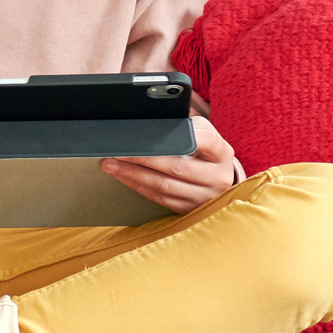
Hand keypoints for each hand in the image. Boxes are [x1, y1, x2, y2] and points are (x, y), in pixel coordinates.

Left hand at [101, 113, 237, 215]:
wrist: (219, 181)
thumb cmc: (205, 152)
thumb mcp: (203, 135)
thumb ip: (186, 127)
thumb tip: (152, 122)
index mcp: (221, 152)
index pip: (204, 139)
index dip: (179, 136)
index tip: (150, 135)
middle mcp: (218, 176)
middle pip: (176, 166)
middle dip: (142, 158)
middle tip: (117, 151)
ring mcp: (205, 196)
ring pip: (164, 186)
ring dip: (133, 175)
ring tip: (111, 165)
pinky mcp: (190, 209)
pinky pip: (160, 198)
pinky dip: (138, 186)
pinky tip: (123, 177)